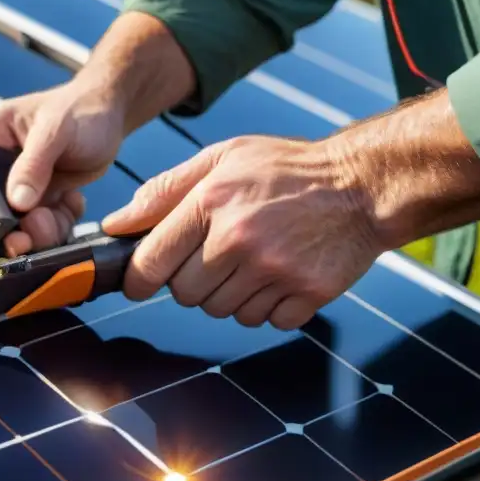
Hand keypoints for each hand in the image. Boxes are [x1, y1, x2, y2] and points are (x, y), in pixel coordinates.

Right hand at [0, 83, 124, 256]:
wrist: (110, 117)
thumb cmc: (80, 110)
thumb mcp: (56, 130)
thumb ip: (34, 164)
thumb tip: (17, 203)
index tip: (0, 222)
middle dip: (14, 228)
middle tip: (37, 229)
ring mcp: (17, 187)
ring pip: (17, 227)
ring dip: (42, 231)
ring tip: (63, 211)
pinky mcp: (40, 201)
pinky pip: (42, 228)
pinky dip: (59, 224)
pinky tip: (72, 201)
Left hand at [102, 135, 381, 329]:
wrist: (363, 185)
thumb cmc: (286, 169)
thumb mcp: (221, 159)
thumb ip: (164, 191)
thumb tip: (116, 224)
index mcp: (211, 202)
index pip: (151, 262)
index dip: (138, 278)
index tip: (140, 281)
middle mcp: (239, 239)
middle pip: (184, 294)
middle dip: (190, 281)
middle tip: (214, 256)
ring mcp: (274, 270)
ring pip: (221, 311)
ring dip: (228, 295)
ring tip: (251, 261)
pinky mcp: (306, 294)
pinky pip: (263, 321)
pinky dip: (266, 306)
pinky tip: (278, 275)